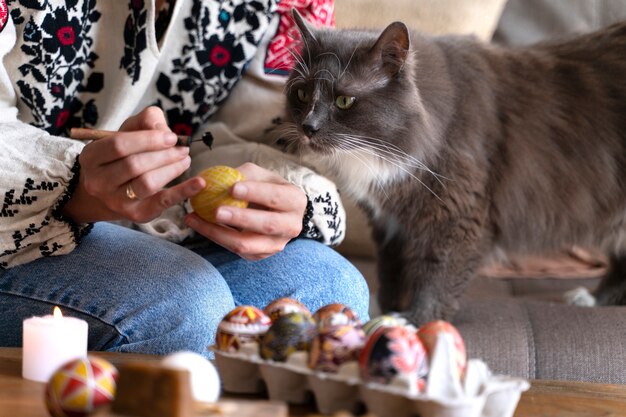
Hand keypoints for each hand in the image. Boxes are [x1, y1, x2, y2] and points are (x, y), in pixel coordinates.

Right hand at [62, 107, 204, 222]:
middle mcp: (97, 181)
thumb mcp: (128, 132)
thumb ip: (145, 121)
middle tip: (183, 149)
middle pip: (134, 165)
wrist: (111, 190)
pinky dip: (182, 192)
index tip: (171, 137)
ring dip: (172, 169)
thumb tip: (163, 128)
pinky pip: (161, 202)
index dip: (149, 139)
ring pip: (146, 184)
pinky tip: (199, 183)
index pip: (119, 145)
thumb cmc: (123, 155)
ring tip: (186, 160)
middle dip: (164, 155)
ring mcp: (115, 201)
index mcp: (90, 156)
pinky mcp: (135, 215)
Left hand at [184, 162, 306, 259]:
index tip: (232, 188)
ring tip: (196, 219)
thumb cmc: (265, 187)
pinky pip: (236, 250)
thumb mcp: (259, 175)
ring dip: (219, 233)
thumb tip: (217, 178)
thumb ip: (242, 175)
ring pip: (247, 244)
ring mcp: (277, 244)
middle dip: (240, 218)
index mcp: (295, 200)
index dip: (255, 193)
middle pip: (266, 225)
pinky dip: (215, 238)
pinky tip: (199, 225)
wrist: (275, 211)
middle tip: (216, 210)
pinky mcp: (260, 255)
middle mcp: (291, 225)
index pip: (276, 197)